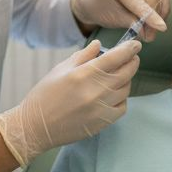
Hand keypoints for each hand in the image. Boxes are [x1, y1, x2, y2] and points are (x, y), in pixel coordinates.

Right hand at [0, 40, 139, 166]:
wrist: (36, 127)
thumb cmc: (45, 96)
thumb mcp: (60, 70)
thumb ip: (82, 56)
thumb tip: (99, 45)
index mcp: (84, 74)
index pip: (116, 57)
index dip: (129, 49)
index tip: (135, 45)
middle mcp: (96, 90)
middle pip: (126, 72)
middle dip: (132, 62)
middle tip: (132, 58)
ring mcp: (101, 108)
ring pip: (125, 89)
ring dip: (125, 80)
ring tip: (117, 76)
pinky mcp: (103, 122)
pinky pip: (122, 107)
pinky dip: (121, 98)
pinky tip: (112, 95)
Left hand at [71, 0, 170, 37]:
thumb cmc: (100, 8)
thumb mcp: (113, 19)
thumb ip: (132, 23)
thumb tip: (150, 32)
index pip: (138, 0)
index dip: (151, 16)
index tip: (161, 28)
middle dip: (155, 18)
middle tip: (149, 36)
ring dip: (161, 12)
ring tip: (152, 28)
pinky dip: (162, 6)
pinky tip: (155, 17)